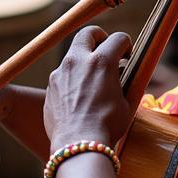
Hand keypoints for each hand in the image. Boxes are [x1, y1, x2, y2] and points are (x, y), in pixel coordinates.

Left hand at [44, 27, 132, 150]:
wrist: (78, 143)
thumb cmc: (107, 125)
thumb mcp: (127, 102)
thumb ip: (127, 82)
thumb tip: (125, 74)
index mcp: (102, 61)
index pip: (118, 38)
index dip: (126, 45)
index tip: (127, 57)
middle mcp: (78, 61)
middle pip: (88, 34)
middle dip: (99, 37)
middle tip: (105, 50)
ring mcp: (60, 72)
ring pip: (73, 55)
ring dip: (84, 60)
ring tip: (93, 80)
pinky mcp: (50, 86)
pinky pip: (63, 75)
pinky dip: (72, 79)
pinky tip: (79, 97)